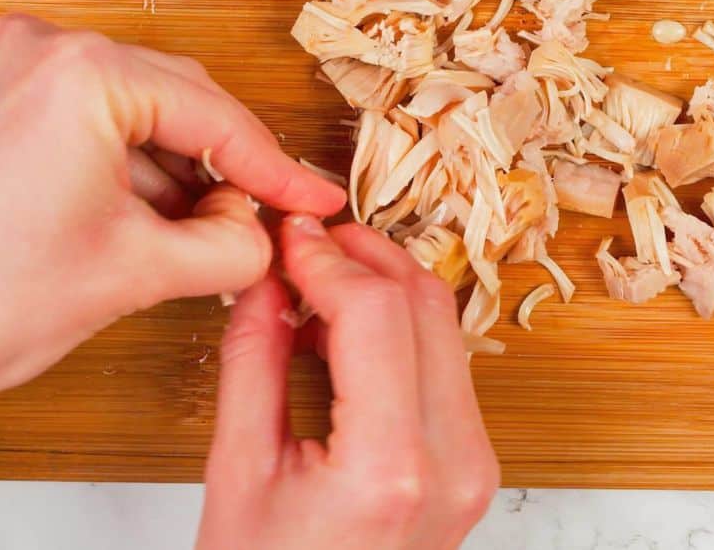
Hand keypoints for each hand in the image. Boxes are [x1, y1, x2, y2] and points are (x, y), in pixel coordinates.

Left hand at [0, 14, 344, 435]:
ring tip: (199, 233)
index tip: (311, 198)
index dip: (275, 169)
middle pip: (180, 101)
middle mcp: (43, 50)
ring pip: (137, 108)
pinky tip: (146, 216)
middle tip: (262, 220)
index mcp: (83, 75)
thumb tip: (264, 231)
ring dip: (175, 170)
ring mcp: (11, 66)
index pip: (215, 117)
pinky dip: (128, 162)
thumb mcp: (139, 273)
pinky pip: (91, 114)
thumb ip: (233, 245)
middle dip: (222, 169)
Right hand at [196, 216, 498, 549]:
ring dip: (384, 286)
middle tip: (305, 243)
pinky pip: (446, 363)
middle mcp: (454, 462)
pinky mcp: (476, 462)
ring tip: (316, 282)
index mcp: (391, 469)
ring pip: (445, 326)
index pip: (377, 313)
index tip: (288, 238)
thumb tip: (265, 277)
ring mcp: (476, 463)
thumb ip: (252, 360)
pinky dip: (399, 328)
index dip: (328, 259)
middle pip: (426, 306)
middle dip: (364, 256)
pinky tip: (344, 328)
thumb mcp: (237, 475)